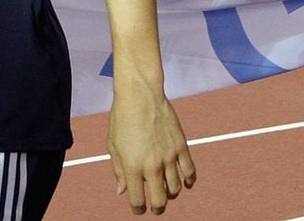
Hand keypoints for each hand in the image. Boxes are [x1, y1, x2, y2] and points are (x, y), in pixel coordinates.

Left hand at [106, 88, 196, 215]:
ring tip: (167, 192)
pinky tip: (186, 183)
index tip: (139, 209)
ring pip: (176, 188)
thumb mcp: (113, 145)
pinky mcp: (181, 147)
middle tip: (156, 207)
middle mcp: (152, 165)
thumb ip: (118, 170)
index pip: (137, 200)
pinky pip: (190, 172)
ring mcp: (169, 157)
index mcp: (132, 167)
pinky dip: (189, 181)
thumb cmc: (122, 118)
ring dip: (171, 194)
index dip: (138, 209)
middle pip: (161, 200)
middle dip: (157, 208)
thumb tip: (121, 191)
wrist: (140, 95)